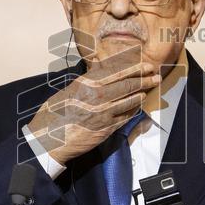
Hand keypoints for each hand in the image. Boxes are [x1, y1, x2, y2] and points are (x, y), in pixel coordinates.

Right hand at [27, 46, 159, 164]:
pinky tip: (138, 104)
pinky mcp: (106, 128)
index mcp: (86, 83)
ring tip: (150, 87)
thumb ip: (86, 80)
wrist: (48, 139)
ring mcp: (103, 112)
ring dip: (142, 93)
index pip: (116, 71)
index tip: (146, 65)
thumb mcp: (68, 90)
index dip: (135, 67)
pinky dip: (134, 108)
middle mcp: (97, 95)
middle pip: (127, 84)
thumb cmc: (54, 114)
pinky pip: (126, 116)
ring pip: (130, 100)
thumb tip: (97, 65)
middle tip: (156, 75)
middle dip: (144, 79)